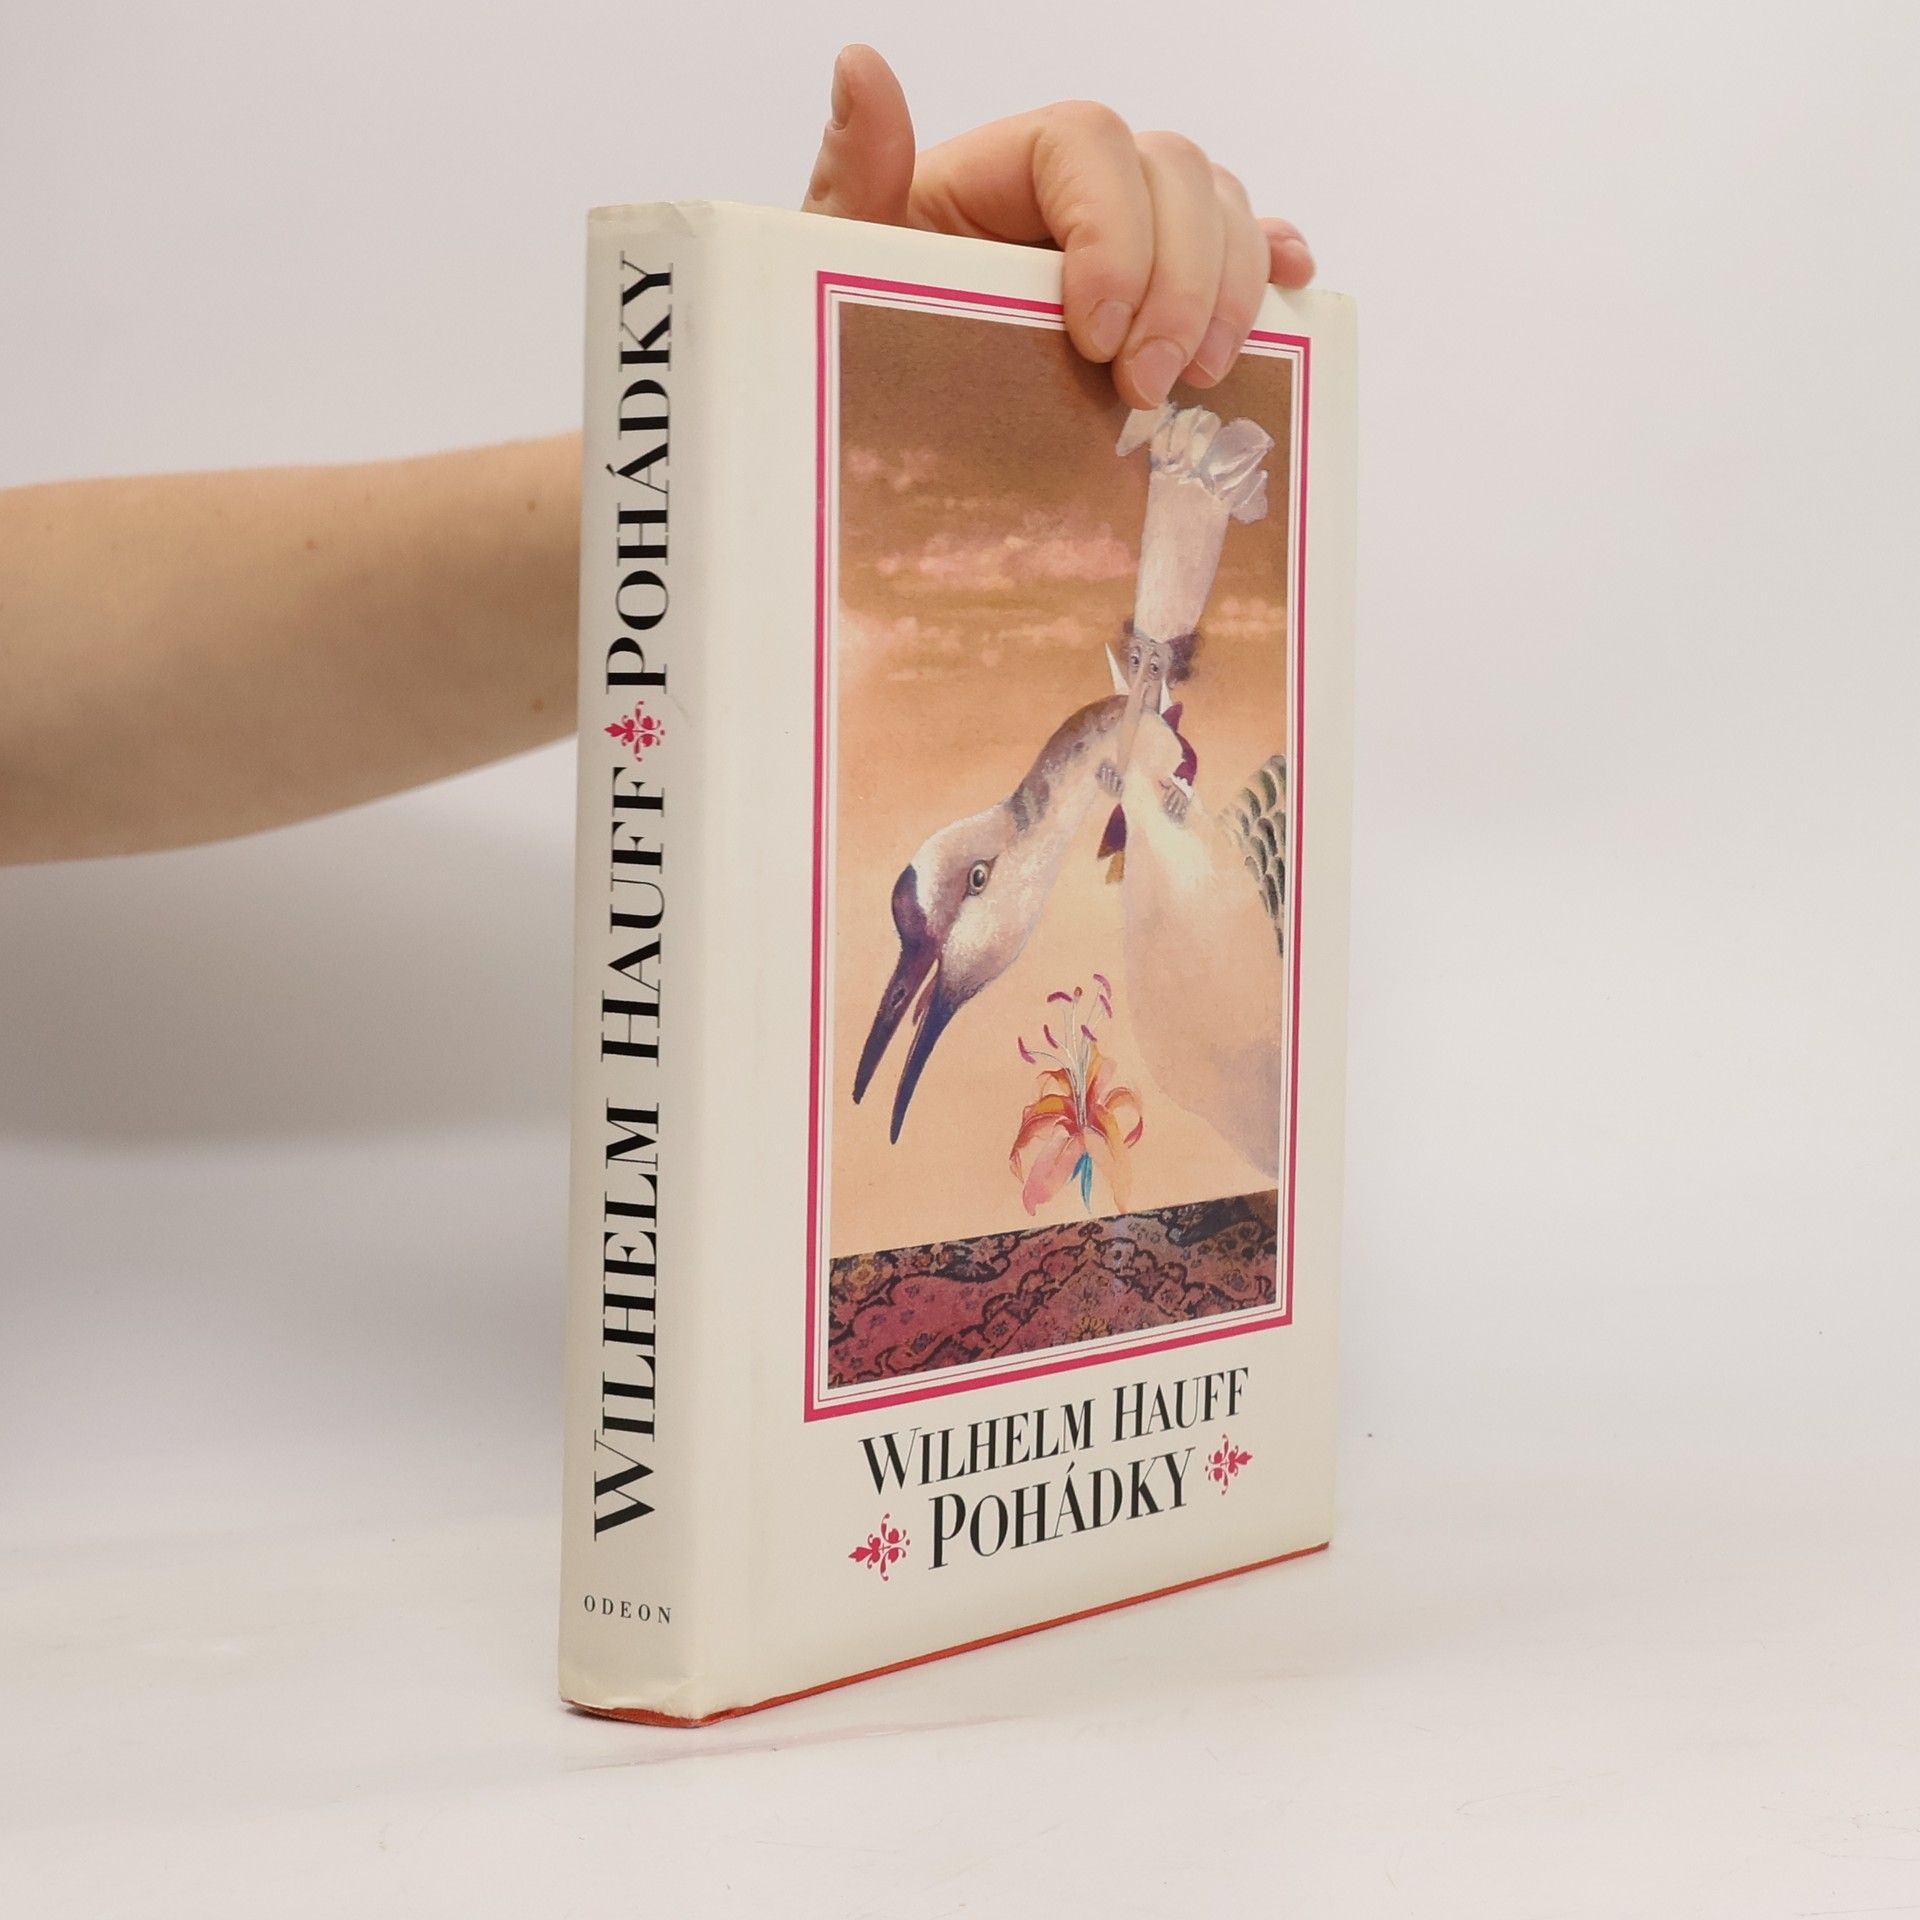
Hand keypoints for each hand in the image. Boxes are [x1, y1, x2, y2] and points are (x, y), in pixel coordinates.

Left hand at [802, 45, 1315, 411]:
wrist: (887, 423)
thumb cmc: (857, 343)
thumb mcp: (838, 268)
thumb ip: (852, 176)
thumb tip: (860, 66)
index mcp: (1001, 170)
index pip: (1087, 143)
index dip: (1112, 231)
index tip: (1094, 335)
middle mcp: (1076, 192)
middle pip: (1174, 173)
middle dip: (1183, 282)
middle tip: (1151, 388)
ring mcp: (1132, 241)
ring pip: (1221, 210)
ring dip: (1232, 290)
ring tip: (1202, 379)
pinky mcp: (1165, 296)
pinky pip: (1242, 252)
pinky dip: (1270, 267)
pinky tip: (1287, 294)